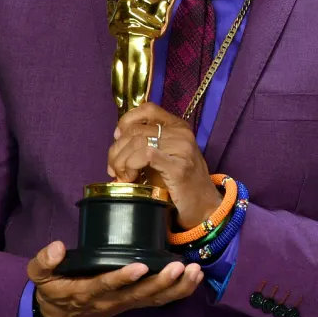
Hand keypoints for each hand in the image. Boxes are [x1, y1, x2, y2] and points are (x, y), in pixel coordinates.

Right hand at [27, 241, 202, 316]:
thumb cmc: (52, 290)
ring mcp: (123, 303)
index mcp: (86, 292)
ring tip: (194, 271)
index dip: (123, 277)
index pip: (105, 285)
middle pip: (138, 294)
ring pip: (152, 299)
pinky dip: (178, 291)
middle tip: (178, 267)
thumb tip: (58, 247)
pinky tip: (194, 278)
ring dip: (175, 287)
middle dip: (160, 282)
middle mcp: (109, 300)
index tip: (141, 266)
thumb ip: (45, 261)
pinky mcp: (133, 302)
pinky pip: (158, 300)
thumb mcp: (39, 276)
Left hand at [108, 103, 222, 228]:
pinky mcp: (179, 167)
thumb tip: (116, 143)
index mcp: (178, 126)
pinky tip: (130, 178)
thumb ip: (144, 145)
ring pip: (138, 142)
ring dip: (121, 161)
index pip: (148, 109)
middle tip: (114, 169)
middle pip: (136, 130)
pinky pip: (146, 155)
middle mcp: (181, 133)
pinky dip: (131, 166)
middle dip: (117, 150)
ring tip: (122, 176)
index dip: (127, 121)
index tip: (117, 138)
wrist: (204, 207)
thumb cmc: (180, 184)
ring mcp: (182, 148)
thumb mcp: (162, 157)